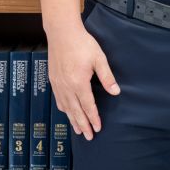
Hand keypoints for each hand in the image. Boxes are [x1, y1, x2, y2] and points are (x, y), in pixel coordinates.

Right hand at [47, 17, 118, 140]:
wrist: (62, 33)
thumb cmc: (82, 44)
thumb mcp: (99, 59)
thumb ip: (107, 77)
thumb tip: (116, 92)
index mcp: (79, 83)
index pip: (88, 106)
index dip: (93, 118)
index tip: (97, 128)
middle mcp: (67, 87)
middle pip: (76, 111)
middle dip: (83, 125)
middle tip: (89, 137)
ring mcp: (58, 84)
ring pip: (66, 107)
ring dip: (72, 120)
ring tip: (79, 130)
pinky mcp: (53, 80)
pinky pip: (58, 99)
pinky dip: (64, 109)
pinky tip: (67, 112)